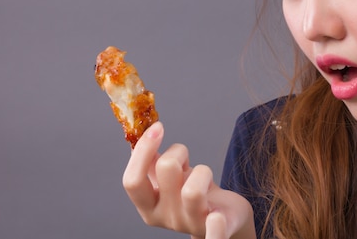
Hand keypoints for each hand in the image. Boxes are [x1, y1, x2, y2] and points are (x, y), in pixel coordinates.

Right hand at [123, 122, 256, 238]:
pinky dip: (216, 225)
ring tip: (204, 176)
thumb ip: (151, 162)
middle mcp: (167, 218)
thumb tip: (142, 131)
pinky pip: (216, 230)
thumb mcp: (167, 179)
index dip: (142, 150)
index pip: (132, 181)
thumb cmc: (192, 192)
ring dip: (202, 171)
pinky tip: (216, 215)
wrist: (224, 217)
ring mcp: (192, 224)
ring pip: (193, 190)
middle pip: (166, 170)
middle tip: (185, 157)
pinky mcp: (221, 227)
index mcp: (148, 207)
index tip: (157, 127)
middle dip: (178, 151)